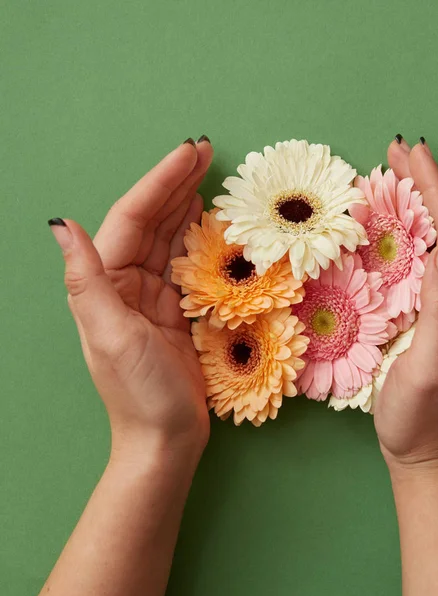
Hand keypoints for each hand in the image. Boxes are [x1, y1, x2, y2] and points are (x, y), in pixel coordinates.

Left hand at [49, 139, 212, 464]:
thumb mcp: (109, 335)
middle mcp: (126, 284)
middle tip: (206, 150)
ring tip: (209, 174)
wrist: (167, 438)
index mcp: (106, 284)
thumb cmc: (140, 393)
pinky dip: (201, 238)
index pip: (133, 220)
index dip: (160, 183)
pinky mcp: (178, 310)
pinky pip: (190, 264)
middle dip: (177, 183)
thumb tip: (60, 224)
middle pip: (153, 221)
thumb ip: (87, 279)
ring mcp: (154, 296)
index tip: (190, 153)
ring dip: (188, 204)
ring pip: (171, 238)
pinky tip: (211, 220)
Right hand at [374, 138, 437, 470]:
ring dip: (428, 207)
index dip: (436, 191)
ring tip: (401, 177)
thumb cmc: (421, 417)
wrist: (429, 454)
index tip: (412, 154)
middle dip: (431, 189)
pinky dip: (426, 234)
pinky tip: (410, 226)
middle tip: (400, 153)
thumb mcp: (429, 368)